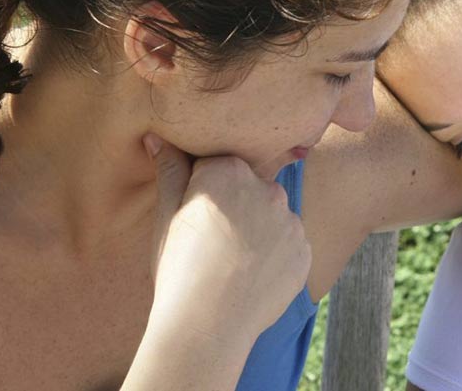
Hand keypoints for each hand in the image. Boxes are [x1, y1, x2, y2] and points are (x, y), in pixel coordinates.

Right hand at [144, 134, 311, 341]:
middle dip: (235, 206)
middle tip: (212, 242)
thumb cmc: (179, 269)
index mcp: (229, 171)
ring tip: (233, 263)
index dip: (203, 191)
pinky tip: (252, 276)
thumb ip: (169, 171)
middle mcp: (268, 187)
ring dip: (258, 230)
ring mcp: (291, 220)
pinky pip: (289, 245)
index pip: (218, 167)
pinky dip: (275, 256)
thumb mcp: (166, 217)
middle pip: (250, 188)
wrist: (207, 324)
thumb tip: (157, 136)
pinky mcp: (304, 251)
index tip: (195, 217)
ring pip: (272, 217)